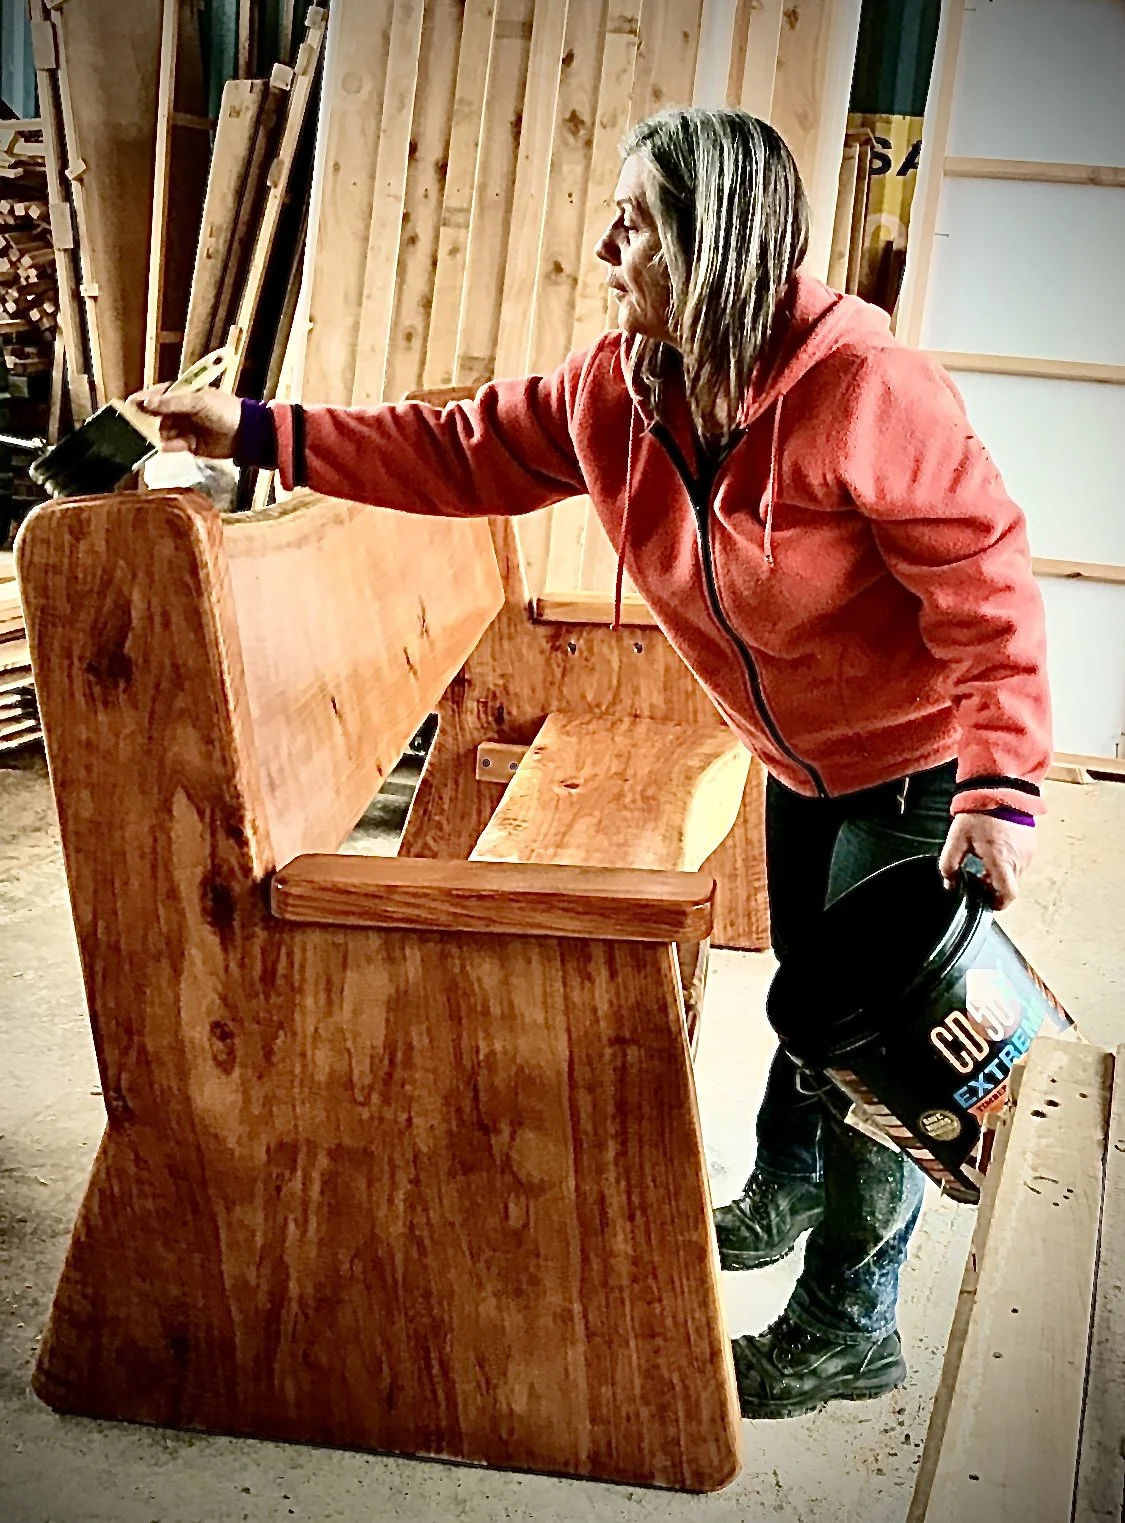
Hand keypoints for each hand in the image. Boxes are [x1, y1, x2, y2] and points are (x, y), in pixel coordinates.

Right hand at [127, 386, 241, 458]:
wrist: (247, 433)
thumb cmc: (224, 410)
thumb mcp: (199, 401)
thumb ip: (173, 403)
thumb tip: (147, 402)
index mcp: (182, 395)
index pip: (157, 396)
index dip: (142, 400)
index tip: (127, 406)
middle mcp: (180, 411)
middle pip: (155, 415)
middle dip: (145, 420)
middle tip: (132, 426)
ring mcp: (184, 429)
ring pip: (162, 432)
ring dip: (154, 435)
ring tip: (144, 439)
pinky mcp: (189, 446)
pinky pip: (172, 446)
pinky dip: (166, 447)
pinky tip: (161, 446)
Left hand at [938, 814, 1034, 909]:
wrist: (999, 791)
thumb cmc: (978, 814)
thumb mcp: (956, 839)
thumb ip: (949, 864)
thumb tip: (950, 884)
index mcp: (1001, 860)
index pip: (1008, 895)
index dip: (998, 904)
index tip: (986, 902)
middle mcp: (1019, 860)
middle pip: (1010, 888)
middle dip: (994, 890)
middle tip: (978, 881)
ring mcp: (1027, 853)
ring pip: (1016, 877)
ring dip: (1001, 877)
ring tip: (983, 864)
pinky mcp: (1031, 846)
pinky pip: (1020, 864)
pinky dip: (1008, 866)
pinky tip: (994, 853)